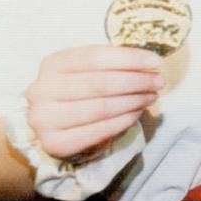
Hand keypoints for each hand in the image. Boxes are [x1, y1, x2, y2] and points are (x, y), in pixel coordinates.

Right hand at [26, 45, 162, 160]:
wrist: (57, 125)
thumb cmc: (81, 90)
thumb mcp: (90, 70)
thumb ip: (113, 64)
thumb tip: (150, 63)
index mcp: (52, 64)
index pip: (93, 57)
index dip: (128, 59)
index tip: (155, 62)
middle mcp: (42, 90)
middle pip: (99, 83)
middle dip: (136, 81)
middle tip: (159, 82)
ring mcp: (44, 118)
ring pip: (100, 108)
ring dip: (134, 101)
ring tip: (152, 97)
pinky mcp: (54, 143)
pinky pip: (98, 131)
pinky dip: (123, 121)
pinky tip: (137, 113)